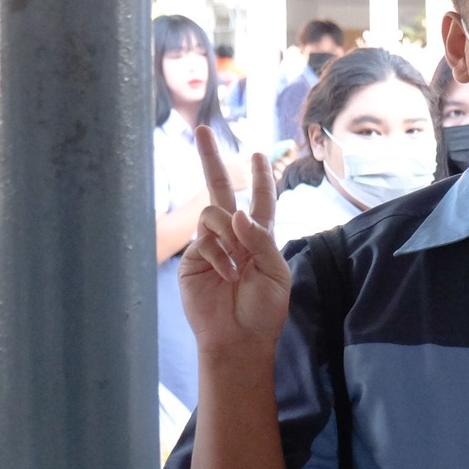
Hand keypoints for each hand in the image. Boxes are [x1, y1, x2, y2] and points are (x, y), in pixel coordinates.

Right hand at [179, 125, 289, 357]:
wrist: (239, 338)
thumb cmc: (264, 309)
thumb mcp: (275, 273)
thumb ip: (260, 240)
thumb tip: (238, 211)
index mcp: (260, 238)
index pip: (261, 201)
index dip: (260, 179)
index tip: (260, 154)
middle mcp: (234, 236)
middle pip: (222, 190)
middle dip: (212, 160)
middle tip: (202, 130)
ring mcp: (211, 245)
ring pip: (214, 214)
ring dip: (230, 235)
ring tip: (238, 265)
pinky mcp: (193, 258)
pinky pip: (204, 240)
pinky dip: (218, 255)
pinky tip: (225, 276)